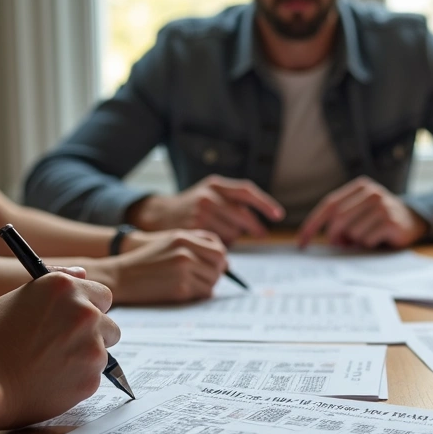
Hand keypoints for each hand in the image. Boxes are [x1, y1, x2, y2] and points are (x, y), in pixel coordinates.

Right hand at [0, 267, 120, 427]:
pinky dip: (77, 380)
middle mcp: (85, 313)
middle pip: (109, 325)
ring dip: (85, 357)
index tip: (78, 319)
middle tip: (65, 345)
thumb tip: (83, 274)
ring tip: (50, 364)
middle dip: (93, 335)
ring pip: (102, 352)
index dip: (90, 308)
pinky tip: (49, 381)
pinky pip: (92, 376)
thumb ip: (56, 286)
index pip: (102, 295)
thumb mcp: (18, 299)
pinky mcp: (92, 378)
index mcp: (65, 288)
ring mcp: (92, 347)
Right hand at [109, 230, 227, 303]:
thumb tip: (225, 260)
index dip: (220, 258)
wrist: (121, 276)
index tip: (216, 265)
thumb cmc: (146, 260)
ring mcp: (183, 271)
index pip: (218, 247)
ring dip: (207, 285)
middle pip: (219, 263)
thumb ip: (195, 244)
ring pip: (213, 280)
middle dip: (217, 272)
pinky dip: (199, 294)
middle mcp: (185, 252)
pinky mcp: (180, 289)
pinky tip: (187, 291)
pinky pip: (203, 293)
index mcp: (183, 238)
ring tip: (193, 285)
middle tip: (207, 278)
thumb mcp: (169, 242)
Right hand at [129, 175, 284, 243]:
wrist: (154, 219)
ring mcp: (200, 213)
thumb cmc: (186, 212)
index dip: (264, 203)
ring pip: (233, 233)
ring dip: (232, 239)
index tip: (278, 215)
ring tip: (218, 237)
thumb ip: (228, 205)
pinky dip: (220, 249)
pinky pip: (219, 245)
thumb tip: (255, 227)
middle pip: (242, 216)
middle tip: (261, 234)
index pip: (246, 191)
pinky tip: (209, 248)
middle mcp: (208, 196)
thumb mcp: (206, 197)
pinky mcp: (194, 230)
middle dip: (252, 227)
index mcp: (214, 185)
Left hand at [296, 177, 426, 248]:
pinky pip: (367, 239)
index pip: (330, 204)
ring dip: (354, 241)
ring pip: (352, 231)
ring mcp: (382, 206)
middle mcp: (371, 193)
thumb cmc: (379, 219)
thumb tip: (325, 238)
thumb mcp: (360, 212)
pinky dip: (368, 244)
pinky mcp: (390, 221)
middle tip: (339, 245)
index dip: (313, 224)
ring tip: (365, 239)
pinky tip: (378, 239)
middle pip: (339, 218)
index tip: (302, 242)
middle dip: (334, 236)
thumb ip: (341, 219)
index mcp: (360, 187)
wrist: (413, 221)